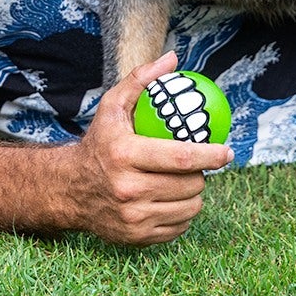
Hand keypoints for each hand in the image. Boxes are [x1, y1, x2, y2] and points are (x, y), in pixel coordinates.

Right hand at [67, 52, 233, 245]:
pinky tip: (173, 200)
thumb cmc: (98, 143)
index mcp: (125, 154)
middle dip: (202, 174)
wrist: (69, 188)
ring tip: (186, 181)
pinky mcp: (136, 237)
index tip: (226, 151)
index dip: (211, 155)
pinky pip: (178, 227)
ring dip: (194, 194)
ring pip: (189, 208)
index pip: (182, 157)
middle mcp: (128, 189)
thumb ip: (141, 80)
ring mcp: (133, 217)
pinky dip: (182, 214)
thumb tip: (172, 59)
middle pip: (190, 185)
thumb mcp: (112, 107)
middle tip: (197, 165)